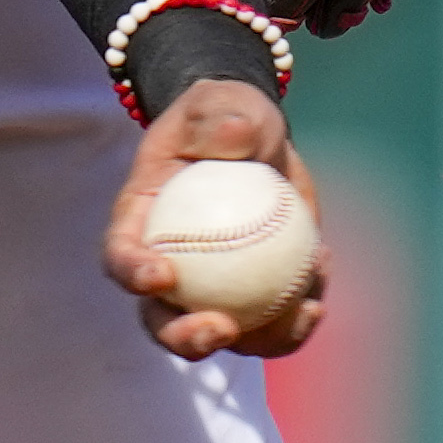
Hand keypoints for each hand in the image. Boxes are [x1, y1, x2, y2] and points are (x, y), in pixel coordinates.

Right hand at [105, 76, 329, 360]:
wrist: (254, 138)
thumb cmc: (225, 116)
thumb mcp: (222, 103)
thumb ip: (222, 115)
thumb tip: (238, 136)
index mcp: (139, 226)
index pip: (122, 256)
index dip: (133, 274)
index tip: (162, 276)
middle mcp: (167, 268)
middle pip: (163, 319)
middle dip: (185, 338)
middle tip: (221, 328)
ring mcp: (210, 289)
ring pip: (224, 334)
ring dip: (260, 339)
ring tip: (300, 316)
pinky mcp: (252, 295)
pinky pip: (272, 319)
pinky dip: (295, 314)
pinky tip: (319, 289)